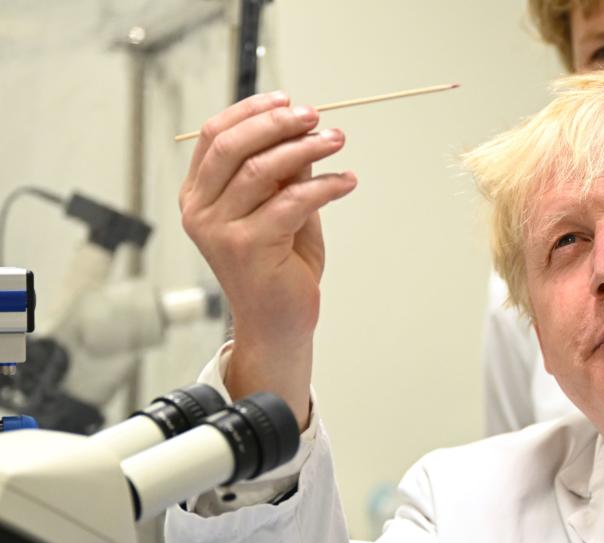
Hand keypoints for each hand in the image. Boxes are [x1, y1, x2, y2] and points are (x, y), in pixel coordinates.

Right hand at [179, 91, 356, 427]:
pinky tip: (347, 181)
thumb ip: (283, 172)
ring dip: (306, 149)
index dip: (251, 112)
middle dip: (278, 124)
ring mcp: (219, 230)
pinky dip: (325, 186)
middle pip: (232, 146)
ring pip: (262, 170)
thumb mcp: (279, 207)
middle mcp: (199, 211)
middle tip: (316, 117)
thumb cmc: (279, 265)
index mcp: (198, 195)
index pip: (214, 136)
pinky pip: (291, 202)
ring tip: (337, 140)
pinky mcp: (248, 248)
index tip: (288, 100)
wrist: (278, 322)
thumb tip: (302, 129)